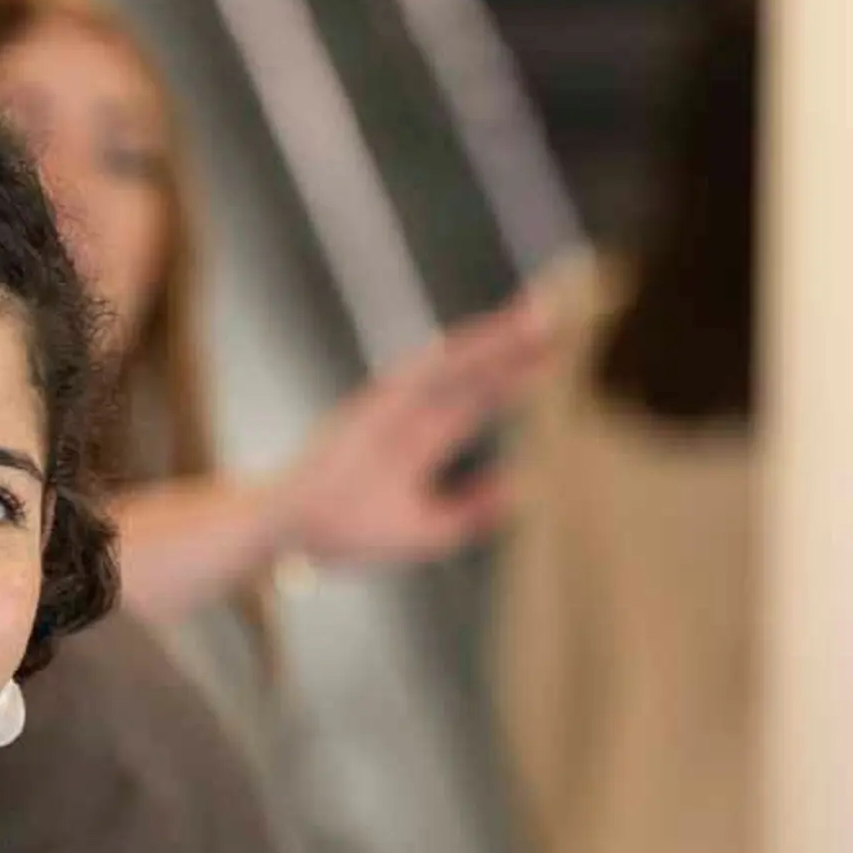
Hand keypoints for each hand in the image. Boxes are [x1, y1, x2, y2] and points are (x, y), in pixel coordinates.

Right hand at [264, 289, 558, 568]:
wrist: (289, 534)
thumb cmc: (346, 532)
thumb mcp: (428, 531)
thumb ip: (474, 510)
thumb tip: (524, 489)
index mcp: (422, 438)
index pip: (480, 398)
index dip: (518, 376)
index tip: (558, 357)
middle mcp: (412, 412)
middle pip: (475, 370)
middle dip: (518, 346)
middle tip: (563, 318)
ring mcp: (393, 404)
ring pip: (457, 363)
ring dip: (497, 338)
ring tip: (542, 318)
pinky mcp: (375, 403)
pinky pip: (425, 372)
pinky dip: (459, 354)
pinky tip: (494, 335)